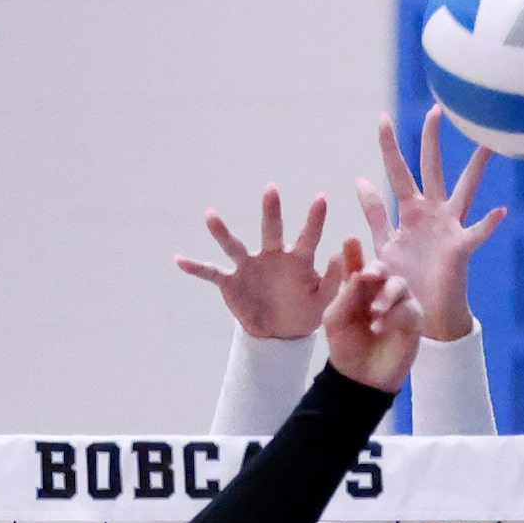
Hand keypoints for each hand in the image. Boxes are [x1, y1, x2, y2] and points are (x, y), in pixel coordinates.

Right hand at [176, 187, 341, 340]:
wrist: (279, 333)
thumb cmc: (304, 311)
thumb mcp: (324, 301)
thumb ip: (335, 280)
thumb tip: (344, 254)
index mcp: (298, 260)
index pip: (309, 236)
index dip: (314, 220)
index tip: (322, 198)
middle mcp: (272, 255)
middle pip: (271, 230)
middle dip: (271, 212)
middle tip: (272, 189)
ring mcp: (249, 266)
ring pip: (235, 245)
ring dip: (222, 232)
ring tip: (210, 215)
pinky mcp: (231, 281)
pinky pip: (211, 272)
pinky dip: (195, 267)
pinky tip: (179, 259)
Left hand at [321, 239, 423, 391]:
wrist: (360, 377)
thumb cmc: (345, 346)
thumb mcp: (336, 318)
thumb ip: (347, 294)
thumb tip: (360, 272)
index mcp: (358, 287)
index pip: (357, 265)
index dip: (354, 253)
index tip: (350, 241)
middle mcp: (379, 291)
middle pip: (382, 270)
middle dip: (376, 269)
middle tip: (368, 274)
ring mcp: (398, 303)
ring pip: (399, 285)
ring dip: (386, 295)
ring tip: (374, 312)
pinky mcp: (412, 320)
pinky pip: (409, 309)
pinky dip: (395, 316)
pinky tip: (379, 327)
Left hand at [355, 106, 504, 341]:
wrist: (424, 313)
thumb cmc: (406, 279)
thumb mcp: (384, 243)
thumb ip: (374, 212)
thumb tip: (360, 179)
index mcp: (410, 211)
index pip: (397, 171)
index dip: (389, 146)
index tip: (383, 117)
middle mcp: (432, 212)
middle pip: (431, 168)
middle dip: (431, 140)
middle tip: (435, 109)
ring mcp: (449, 228)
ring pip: (463, 190)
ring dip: (475, 168)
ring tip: (488, 144)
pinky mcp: (459, 249)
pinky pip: (476, 233)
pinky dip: (488, 223)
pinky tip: (500, 210)